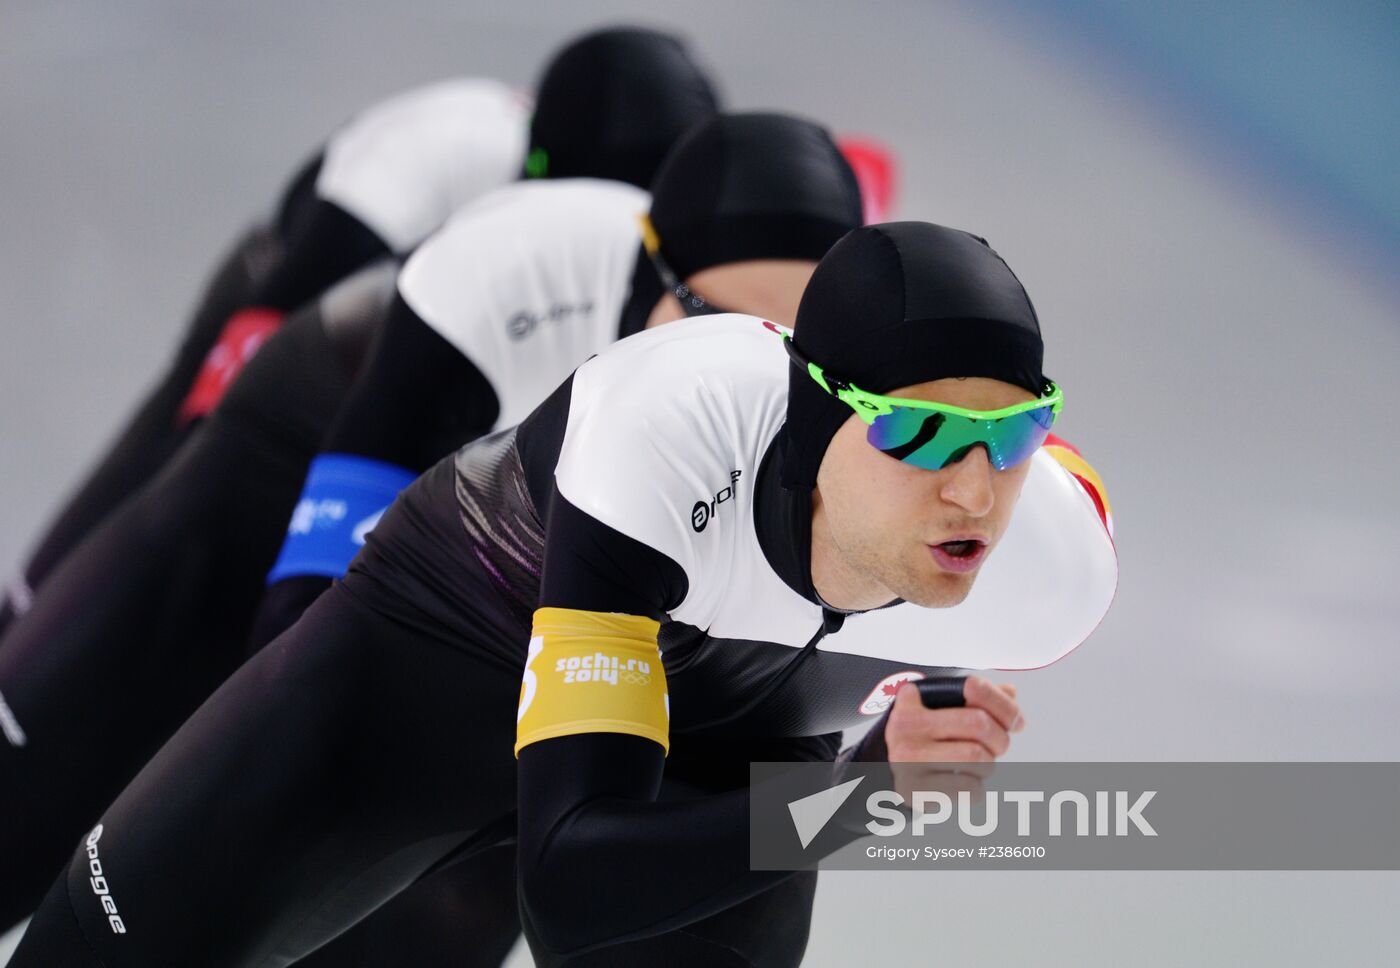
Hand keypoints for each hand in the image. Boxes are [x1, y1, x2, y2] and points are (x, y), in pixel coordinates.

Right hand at [884, 676, 1023, 803]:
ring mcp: (908, 759)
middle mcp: (906, 726)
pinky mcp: (916, 790)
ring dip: (988, 764)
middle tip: (999, 747)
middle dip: (1000, 739)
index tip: (1016, 721)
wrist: (883, 773)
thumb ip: (974, 698)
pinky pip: (969, 788)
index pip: (973, 688)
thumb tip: (1009, 692)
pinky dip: (977, 788)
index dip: (1004, 704)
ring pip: (977, 758)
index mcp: (913, 698)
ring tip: (979, 765)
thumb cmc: (922, 738)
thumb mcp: (939, 710)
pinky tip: (965, 782)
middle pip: (979, 724)